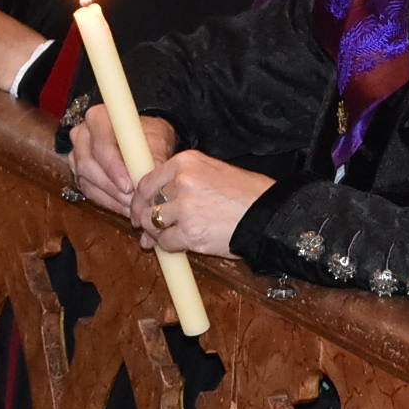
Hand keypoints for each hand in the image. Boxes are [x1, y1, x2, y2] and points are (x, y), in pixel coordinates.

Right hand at [68, 108, 177, 218]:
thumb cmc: (147, 135)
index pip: (100, 144)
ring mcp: (76, 154)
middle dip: (112, 187)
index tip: (129, 185)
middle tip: (132, 202)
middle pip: (88, 165)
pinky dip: (108, 202)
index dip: (113, 167)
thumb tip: (153, 176)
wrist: (141, 140)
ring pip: (87, 181)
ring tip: (132, 207)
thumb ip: (154, 156)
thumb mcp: (156, 140)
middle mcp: (82, 134)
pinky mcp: (78, 172)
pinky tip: (124, 208)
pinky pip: (88, 191)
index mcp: (98, 118)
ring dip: (111, 197)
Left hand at [129, 151, 268, 259]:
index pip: (147, 180)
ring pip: (153, 223)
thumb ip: (184, 182)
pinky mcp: (190, 233)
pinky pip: (167, 243)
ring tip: (169, 236)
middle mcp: (181, 181)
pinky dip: (171, 247)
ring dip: (157, 233)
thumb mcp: (214, 171)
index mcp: (185, 162)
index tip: (140, 206)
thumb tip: (156, 201)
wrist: (268, 214)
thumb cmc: (247, 193)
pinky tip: (183, 244)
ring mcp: (185, 208)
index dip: (140, 197)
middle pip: (146, 202)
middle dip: (143, 218)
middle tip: (146, 228)